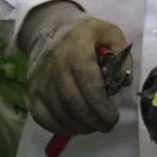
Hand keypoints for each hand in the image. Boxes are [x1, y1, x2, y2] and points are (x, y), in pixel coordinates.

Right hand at [19, 1, 130, 136]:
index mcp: (77, 49)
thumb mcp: (108, 32)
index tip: (114, 116)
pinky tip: (74, 128)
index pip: (88, 83)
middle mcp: (55, 65)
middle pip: (73, 102)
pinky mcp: (31, 92)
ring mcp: (40, 80)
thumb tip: (125, 81)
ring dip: (79, 126)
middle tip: (106, 126)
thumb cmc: (83, 34)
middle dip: (93, 120)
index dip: (102, 106)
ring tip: (93, 126)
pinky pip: (42, 117)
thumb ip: (122, 54)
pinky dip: (59, 128)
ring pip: (59, 113)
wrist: (47, 28)